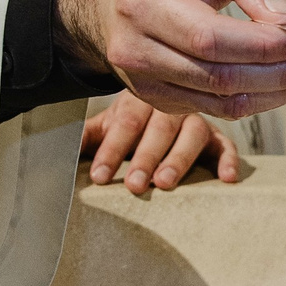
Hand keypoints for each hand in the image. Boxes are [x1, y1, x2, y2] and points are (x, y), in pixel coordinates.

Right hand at [53, 0, 285, 118]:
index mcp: (144, 2)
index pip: (211, 38)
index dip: (264, 46)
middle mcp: (137, 48)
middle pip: (221, 77)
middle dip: (284, 75)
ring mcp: (143, 82)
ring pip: (222, 102)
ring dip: (279, 93)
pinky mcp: (157, 101)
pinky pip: (215, 110)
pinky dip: (258, 99)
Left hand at [82, 91, 239, 193]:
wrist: (161, 100)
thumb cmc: (130, 124)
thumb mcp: (105, 126)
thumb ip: (87, 137)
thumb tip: (56, 151)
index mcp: (139, 102)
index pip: (125, 124)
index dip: (112, 150)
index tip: (99, 176)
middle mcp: (171, 107)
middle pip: (159, 129)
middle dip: (145, 158)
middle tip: (135, 184)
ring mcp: (197, 120)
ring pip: (193, 134)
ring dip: (179, 158)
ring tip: (166, 182)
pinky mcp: (217, 137)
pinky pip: (227, 145)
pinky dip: (229, 159)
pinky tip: (226, 178)